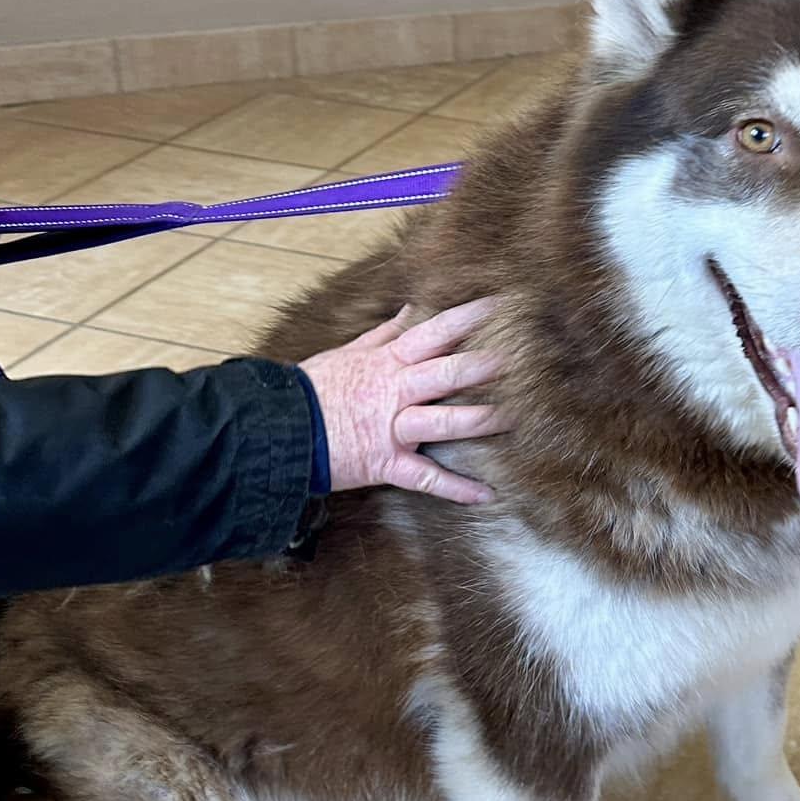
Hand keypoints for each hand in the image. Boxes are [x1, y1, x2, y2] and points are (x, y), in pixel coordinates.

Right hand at [300, 298, 506, 505]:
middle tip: (523, 357)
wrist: (276, 430)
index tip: (500, 305)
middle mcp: (394, 391)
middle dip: (485, 365)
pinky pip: (426, 478)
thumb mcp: (345, 354)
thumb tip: (410, 310)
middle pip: (447, 372)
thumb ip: (382, 334)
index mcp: (386, 361)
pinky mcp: (385, 463)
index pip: (434, 331)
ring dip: (482, 420)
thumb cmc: (310, 391)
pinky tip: (487, 495)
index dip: (468, 318)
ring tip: (517, 418)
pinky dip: (456, 488)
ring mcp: (391, 428)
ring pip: (444, 421)